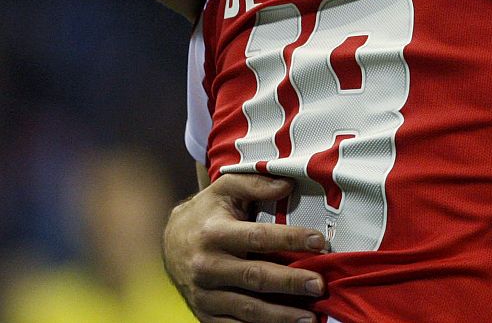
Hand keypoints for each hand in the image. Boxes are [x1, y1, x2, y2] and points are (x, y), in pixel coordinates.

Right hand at [163, 174, 325, 322]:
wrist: (169, 241)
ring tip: (309, 317)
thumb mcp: (226, 188)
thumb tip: (288, 184)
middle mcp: (207, 266)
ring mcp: (203, 294)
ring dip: (279, 315)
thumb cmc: (207, 212)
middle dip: (290, 283)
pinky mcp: (203, 313)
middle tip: (319, 285)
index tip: (320, 242)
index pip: (258, 237)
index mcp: (214, 233)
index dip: (290, 239)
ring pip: (246, 308)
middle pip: (254, 277)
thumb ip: (256, 183)